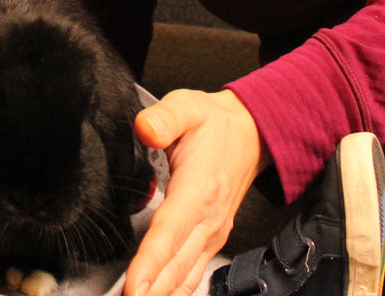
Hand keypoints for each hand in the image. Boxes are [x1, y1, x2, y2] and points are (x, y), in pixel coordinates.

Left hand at [125, 89, 267, 295]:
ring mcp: (212, 234)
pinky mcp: (211, 241)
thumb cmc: (215, 125)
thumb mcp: (188, 106)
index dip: (150, 262)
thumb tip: (145, 129)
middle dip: (150, 292)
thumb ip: (165, 118)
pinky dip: (174, 292)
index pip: (170, 232)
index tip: (133, 286)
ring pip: (185, 277)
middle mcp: (209, 220)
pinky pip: (191, 275)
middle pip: (176, 266)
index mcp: (199, 189)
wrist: (251, 135)